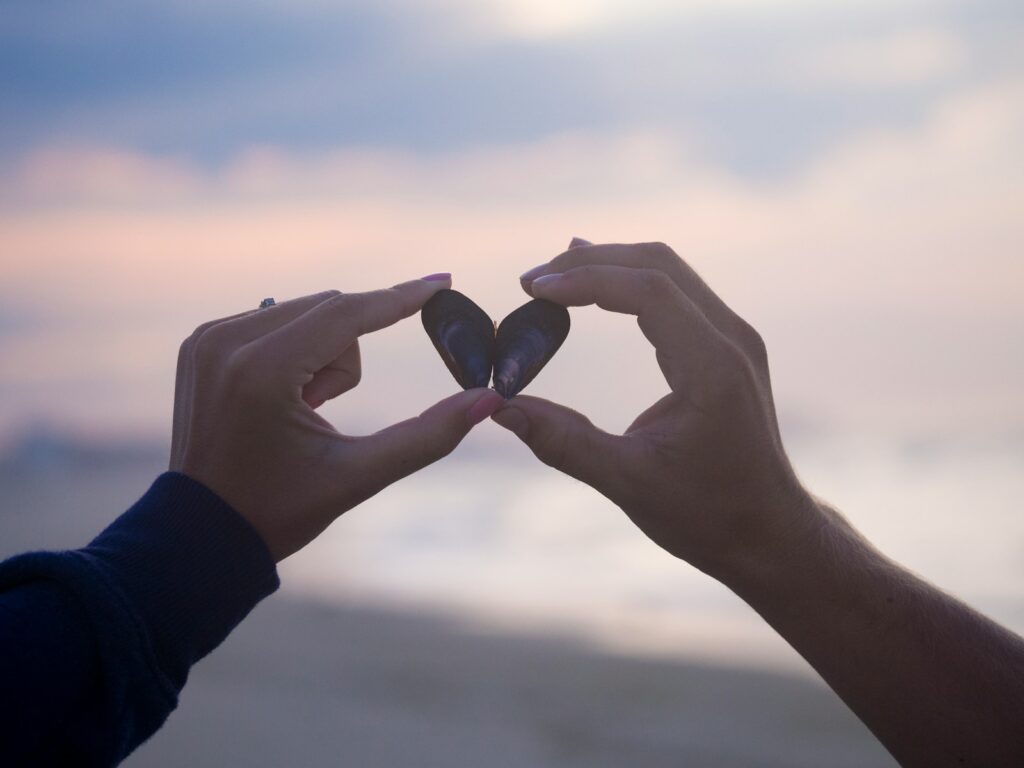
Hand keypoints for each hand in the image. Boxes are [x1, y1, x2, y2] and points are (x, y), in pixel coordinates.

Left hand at [170, 278, 503, 561]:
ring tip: (298, 412)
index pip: (346, 313)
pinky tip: (276, 401)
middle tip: (320, 412)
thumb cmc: (279, 510)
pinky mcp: (199, 342)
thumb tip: (488, 400)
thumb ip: (428, 436)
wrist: (202, 533)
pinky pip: (274, 320)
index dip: (401, 298)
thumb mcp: (359, 476)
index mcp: (262, 372)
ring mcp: (207, 339)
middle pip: (329, 311)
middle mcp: (226, 341)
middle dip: (345, 359)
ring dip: (320, 355)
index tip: (443, 282)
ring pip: (305, 312)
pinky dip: (292, 352)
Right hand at [494, 241, 815, 579]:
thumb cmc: (707, 514)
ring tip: (553, 275)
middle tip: (532, 280)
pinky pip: (677, 294)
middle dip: (591, 262)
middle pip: (659, 264)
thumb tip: (499, 408)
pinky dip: (631, 284)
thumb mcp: (627, 482)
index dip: (586, 279)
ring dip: (610, 266)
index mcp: (714, 368)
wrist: (768, 533)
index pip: (649, 290)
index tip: (533, 289)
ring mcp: (735, 340)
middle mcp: (732, 340)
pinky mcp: (727, 349)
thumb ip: (562, 441)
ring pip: (669, 272)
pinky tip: (598, 289)